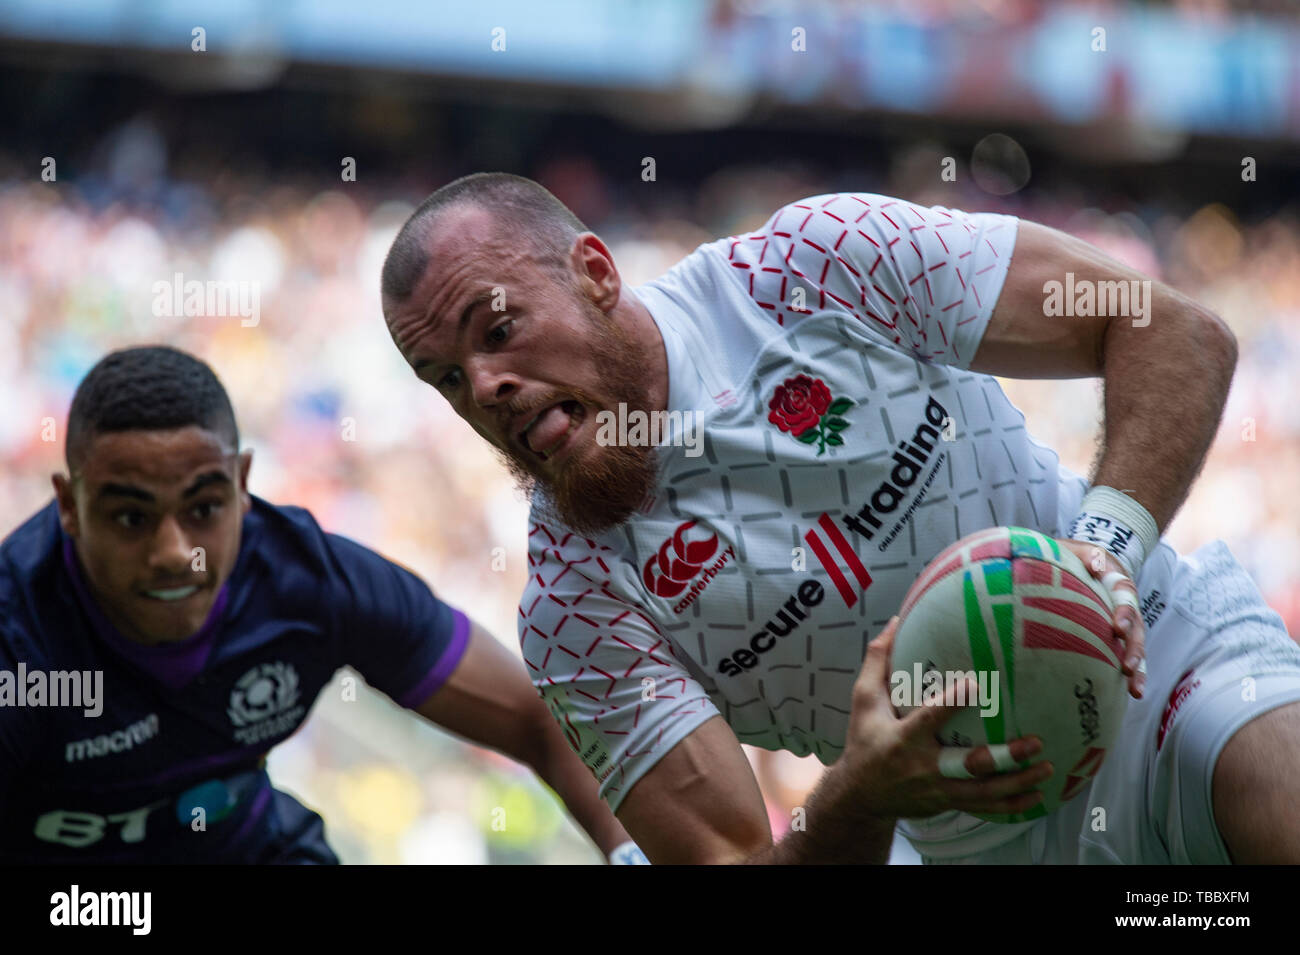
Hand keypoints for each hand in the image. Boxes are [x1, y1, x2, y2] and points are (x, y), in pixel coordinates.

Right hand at [844, 616, 1051, 819]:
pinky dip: (1011, 806)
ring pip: (984, 793)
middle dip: (1004, 757)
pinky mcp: (948, 803)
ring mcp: (939, 790)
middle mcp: (925, 768)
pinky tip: (1036, 797)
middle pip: (970, 766)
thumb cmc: (864, 741)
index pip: (930, 719)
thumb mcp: (863, 702)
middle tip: (1035, 743)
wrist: (860, 797)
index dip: (952, 703)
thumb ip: (878, 662)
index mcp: (904, 739)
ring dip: (1018, 783)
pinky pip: (983, 808)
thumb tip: (896, 622)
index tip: (976, 684)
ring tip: (1047, 769)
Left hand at [1058, 539, 1145, 698]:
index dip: (1124, 614)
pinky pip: (1123, 658)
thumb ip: (1087, 554)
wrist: (1085, 564)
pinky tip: (1126, 696)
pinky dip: (1128, 676)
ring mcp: (1124, 627)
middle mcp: (1127, 609)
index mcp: (1119, 586)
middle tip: (1128, 668)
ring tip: (1136, 691)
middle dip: (1134, 650)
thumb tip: (1096, 564)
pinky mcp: (1115, 640)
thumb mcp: (1078, 550)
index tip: (1117, 628)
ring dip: (1137, 670)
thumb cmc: (1077, 557)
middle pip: (1136, 631)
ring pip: (1135, 649)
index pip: (1125, 600)